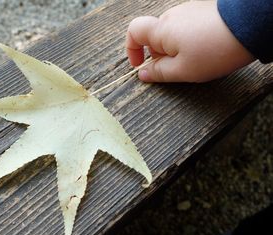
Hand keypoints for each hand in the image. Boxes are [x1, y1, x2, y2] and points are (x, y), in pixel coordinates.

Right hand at [126, 0, 253, 82]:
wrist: (251, 26)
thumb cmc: (215, 50)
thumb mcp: (183, 70)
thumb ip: (159, 73)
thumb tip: (143, 74)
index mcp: (162, 30)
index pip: (134, 32)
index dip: (132, 50)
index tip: (140, 65)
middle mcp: (171, 16)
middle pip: (154, 36)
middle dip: (159, 55)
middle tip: (176, 69)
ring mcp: (188, 11)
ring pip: (171, 33)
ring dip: (175, 49)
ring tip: (196, 60)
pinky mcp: (202, 11)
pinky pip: (186, 28)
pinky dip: (188, 41)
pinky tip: (205, 49)